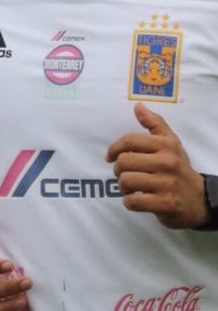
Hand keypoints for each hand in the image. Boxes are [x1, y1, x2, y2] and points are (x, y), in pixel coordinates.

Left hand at [106, 103, 208, 228]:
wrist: (200, 199)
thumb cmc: (178, 168)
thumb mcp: (171, 143)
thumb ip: (155, 124)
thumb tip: (138, 106)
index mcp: (166, 145)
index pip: (129, 141)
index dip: (114, 149)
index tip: (110, 157)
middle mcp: (167, 162)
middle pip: (124, 162)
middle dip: (118, 170)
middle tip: (124, 174)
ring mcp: (167, 184)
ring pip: (126, 181)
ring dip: (123, 187)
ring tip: (131, 187)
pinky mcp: (165, 204)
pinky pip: (132, 201)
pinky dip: (129, 202)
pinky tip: (137, 199)